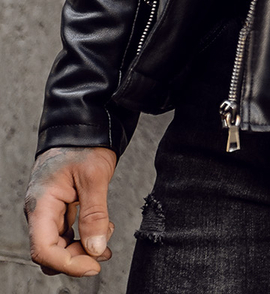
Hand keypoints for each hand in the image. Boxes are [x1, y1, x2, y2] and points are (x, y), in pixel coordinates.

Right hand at [25, 146, 116, 276]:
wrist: (82, 125)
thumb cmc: (85, 145)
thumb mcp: (94, 177)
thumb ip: (95, 215)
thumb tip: (96, 249)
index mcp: (41, 204)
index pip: (44, 250)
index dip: (68, 264)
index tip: (93, 265)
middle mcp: (40, 211)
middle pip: (50, 252)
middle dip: (77, 257)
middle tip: (103, 251)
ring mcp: (49, 210)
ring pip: (59, 245)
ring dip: (82, 248)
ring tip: (107, 238)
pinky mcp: (59, 208)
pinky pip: (67, 232)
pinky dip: (84, 236)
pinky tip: (103, 230)